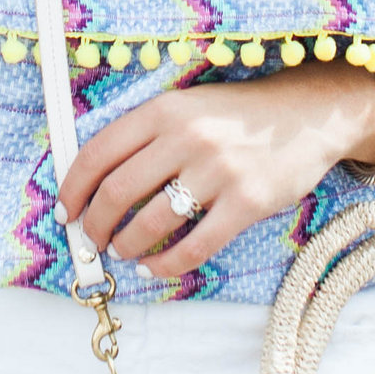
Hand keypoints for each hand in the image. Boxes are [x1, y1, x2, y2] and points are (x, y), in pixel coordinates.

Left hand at [58, 72, 374, 281]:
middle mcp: (187, 137)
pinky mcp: (247, 202)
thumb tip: (97, 183)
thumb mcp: (188, 107)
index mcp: (164, 110)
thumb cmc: (238, 115)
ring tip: (123, 251)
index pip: (99, 153)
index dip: (73, 188)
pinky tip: (155, 266)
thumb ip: (147, 136)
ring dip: (127, 245)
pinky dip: (167, 263)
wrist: (308, 114)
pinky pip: (195, 246)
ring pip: (152, 222)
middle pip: (117, 192)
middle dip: (95, 225)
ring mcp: (218, 171)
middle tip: (92, 240)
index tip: (65, 212)